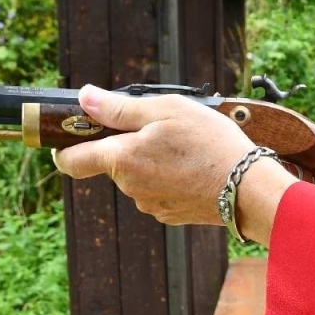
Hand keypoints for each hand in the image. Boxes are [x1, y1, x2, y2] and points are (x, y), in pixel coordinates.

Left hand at [52, 84, 293, 239]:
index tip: (73, 136)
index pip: (71, 162)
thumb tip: (84, 98)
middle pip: (114, 164)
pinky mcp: (172, 215)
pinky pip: (160, 192)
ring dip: (153, 163)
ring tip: (188, 149)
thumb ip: (120, 107)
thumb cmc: (210, 143)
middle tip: (163, 129)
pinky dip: (171, 180)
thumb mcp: (166, 110)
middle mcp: (130, 187)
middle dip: (130, 147)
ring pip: (140, 177)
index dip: (65, 148)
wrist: (249, 188)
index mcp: (121, 159)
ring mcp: (150, 204)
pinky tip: (196, 169)